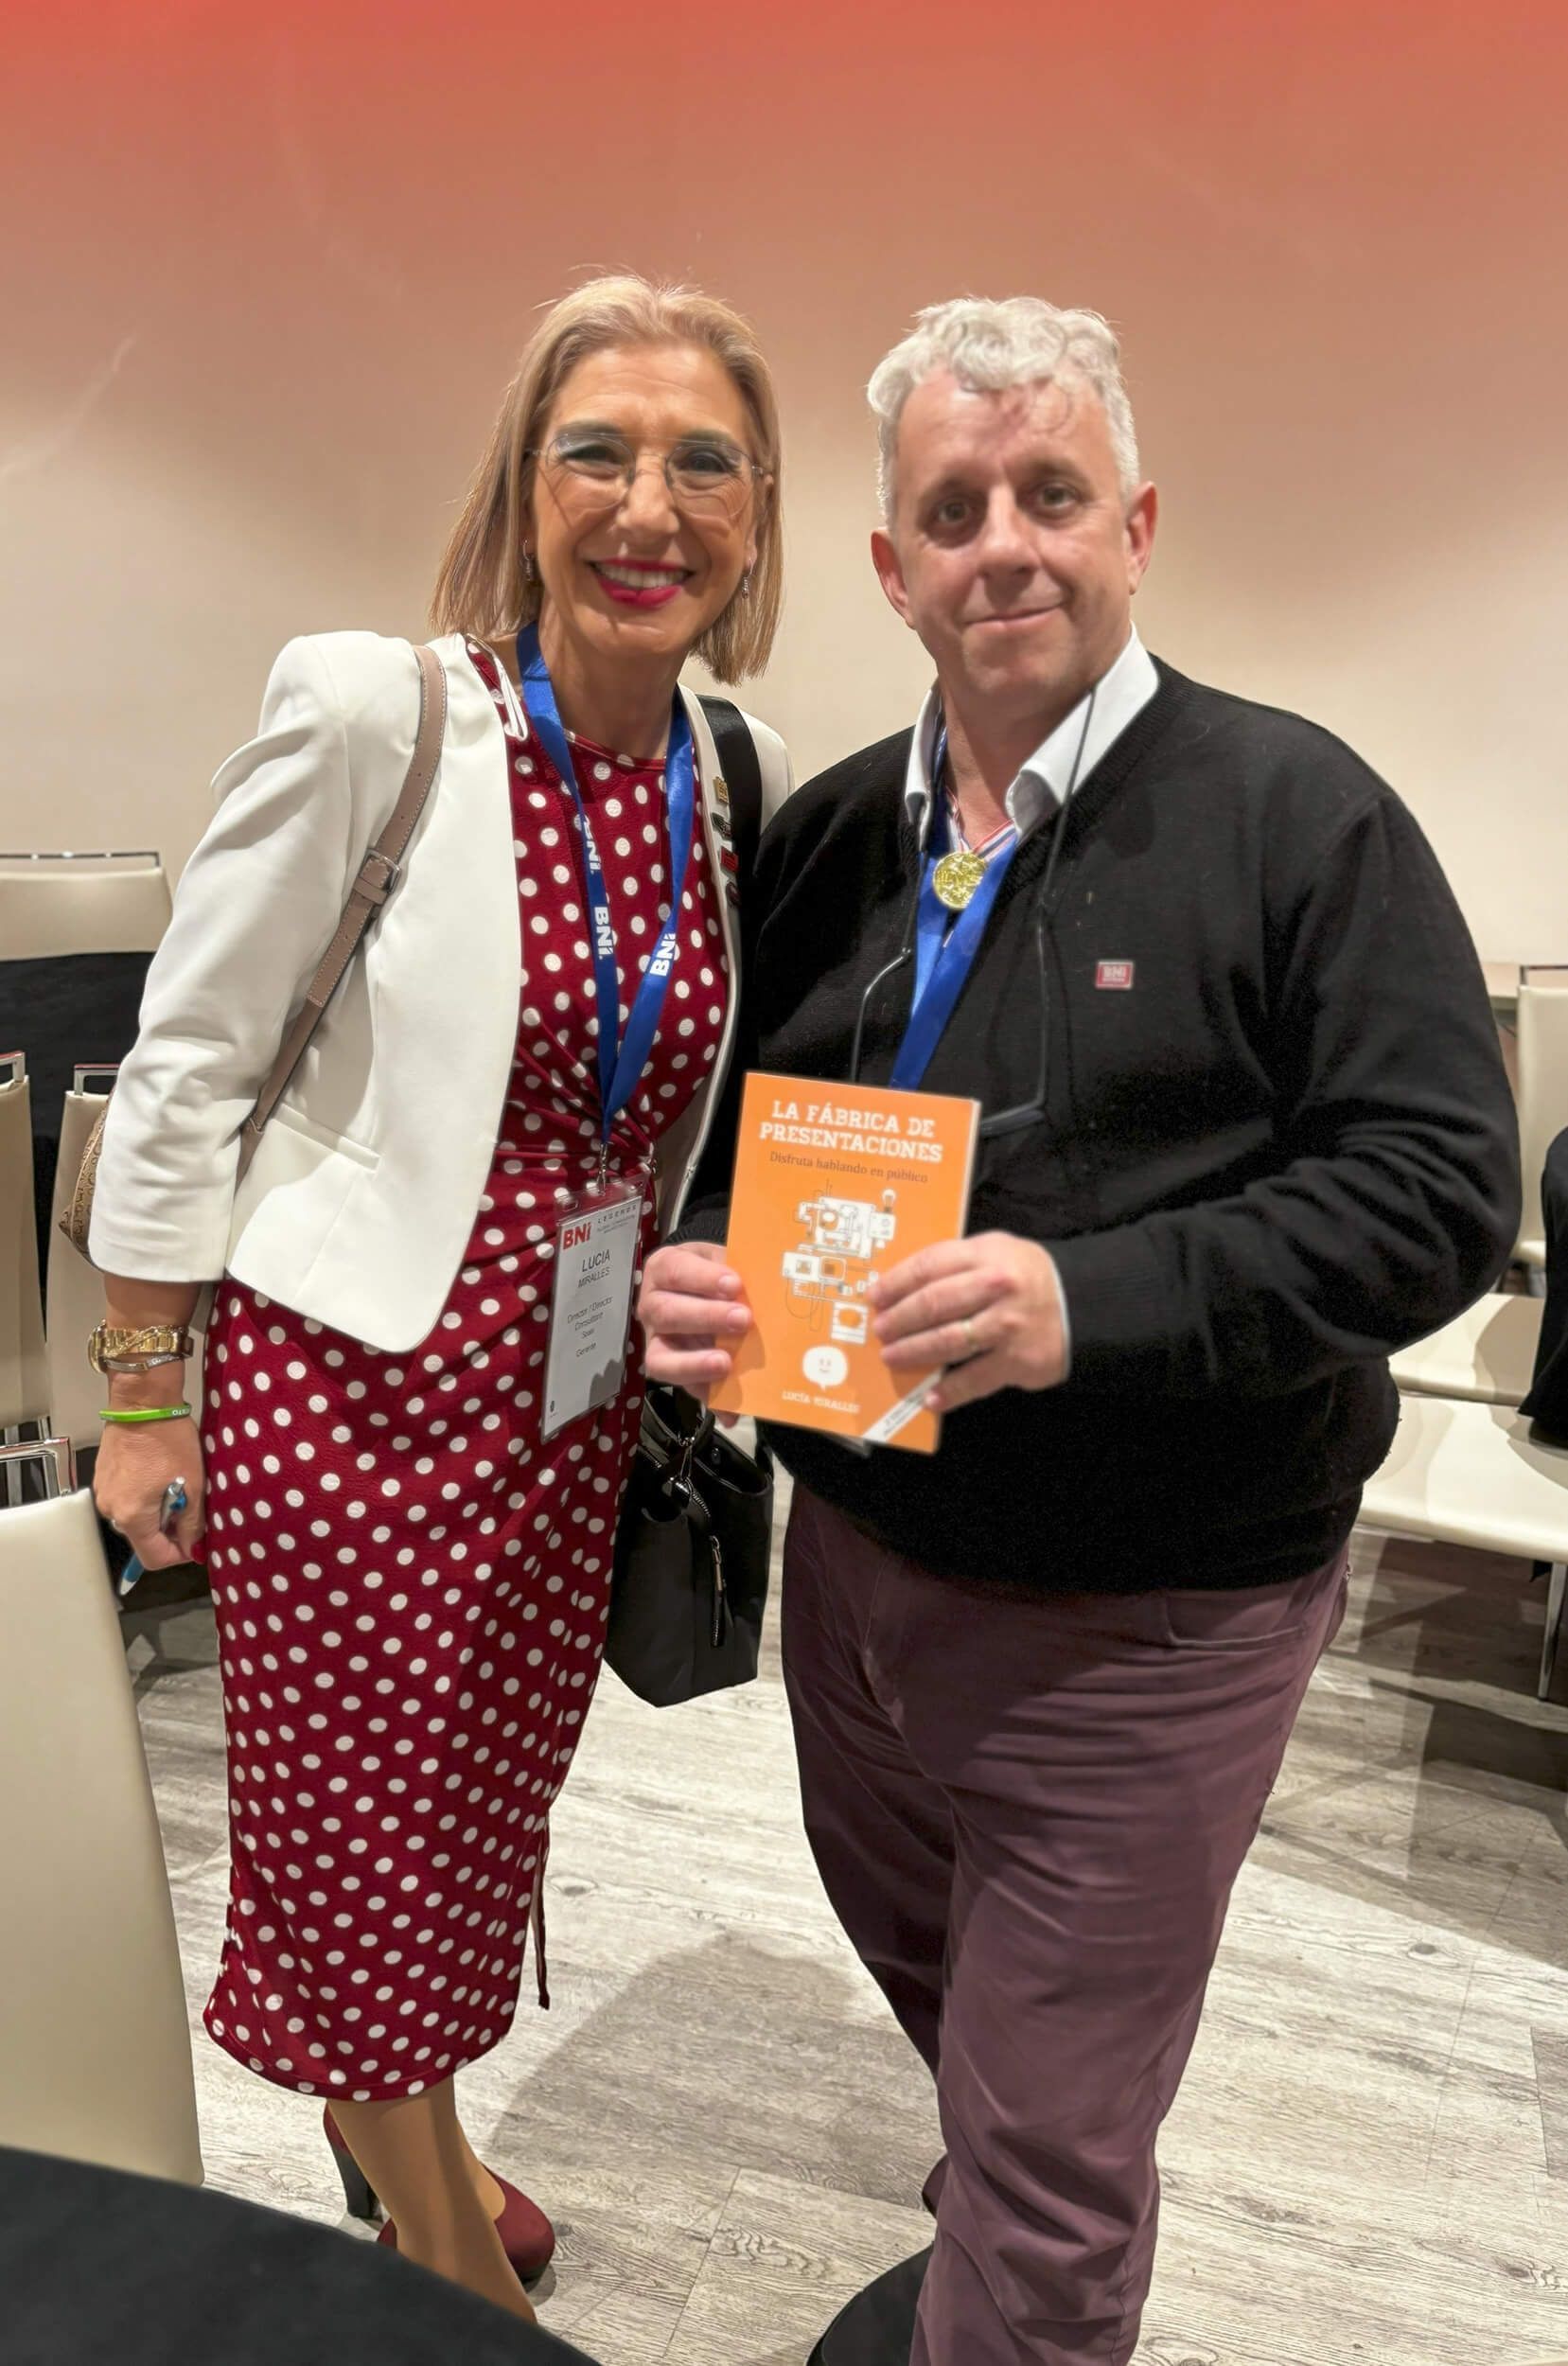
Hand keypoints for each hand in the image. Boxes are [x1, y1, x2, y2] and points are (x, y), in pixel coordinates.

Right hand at [93, 1419, 205, 1568]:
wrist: (141, 1402)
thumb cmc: (170, 1441)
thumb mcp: (192, 1483)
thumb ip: (192, 1522)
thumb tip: (193, 1548)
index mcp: (132, 1517)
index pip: (153, 1558)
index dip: (178, 1554)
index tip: (195, 1539)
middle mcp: (111, 1510)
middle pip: (143, 1539)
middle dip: (168, 1530)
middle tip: (189, 1506)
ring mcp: (102, 1493)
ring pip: (134, 1519)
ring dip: (156, 1512)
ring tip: (175, 1487)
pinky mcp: (102, 1478)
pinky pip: (125, 1500)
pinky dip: (143, 1497)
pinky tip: (158, 1476)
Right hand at [637, 1240, 751, 1399]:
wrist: (705, 1286)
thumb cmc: (713, 1270)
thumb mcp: (720, 1258)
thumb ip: (735, 1268)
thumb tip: (761, 1283)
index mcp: (664, 1270)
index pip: (676, 1271)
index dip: (703, 1278)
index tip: (735, 1284)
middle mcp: (651, 1306)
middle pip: (668, 1313)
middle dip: (706, 1317)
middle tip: (743, 1320)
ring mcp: (656, 1342)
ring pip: (662, 1358)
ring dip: (696, 1363)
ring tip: (726, 1364)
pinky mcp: (671, 1371)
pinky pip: (684, 1389)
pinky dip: (709, 1399)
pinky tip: (731, 1411)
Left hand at [870, 1231, 1067, 1412]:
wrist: (1082, 1303)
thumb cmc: (1026, 1276)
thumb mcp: (996, 1251)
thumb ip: (956, 1262)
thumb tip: (901, 1284)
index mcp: (986, 1254)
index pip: (930, 1266)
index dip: (896, 1282)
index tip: (875, 1296)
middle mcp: (996, 1287)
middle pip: (933, 1304)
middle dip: (900, 1320)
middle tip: (880, 1331)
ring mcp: (1007, 1325)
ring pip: (948, 1341)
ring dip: (914, 1352)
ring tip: (893, 1357)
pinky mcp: (1017, 1360)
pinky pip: (974, 1379)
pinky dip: (950, 1390)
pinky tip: (931, 1396)